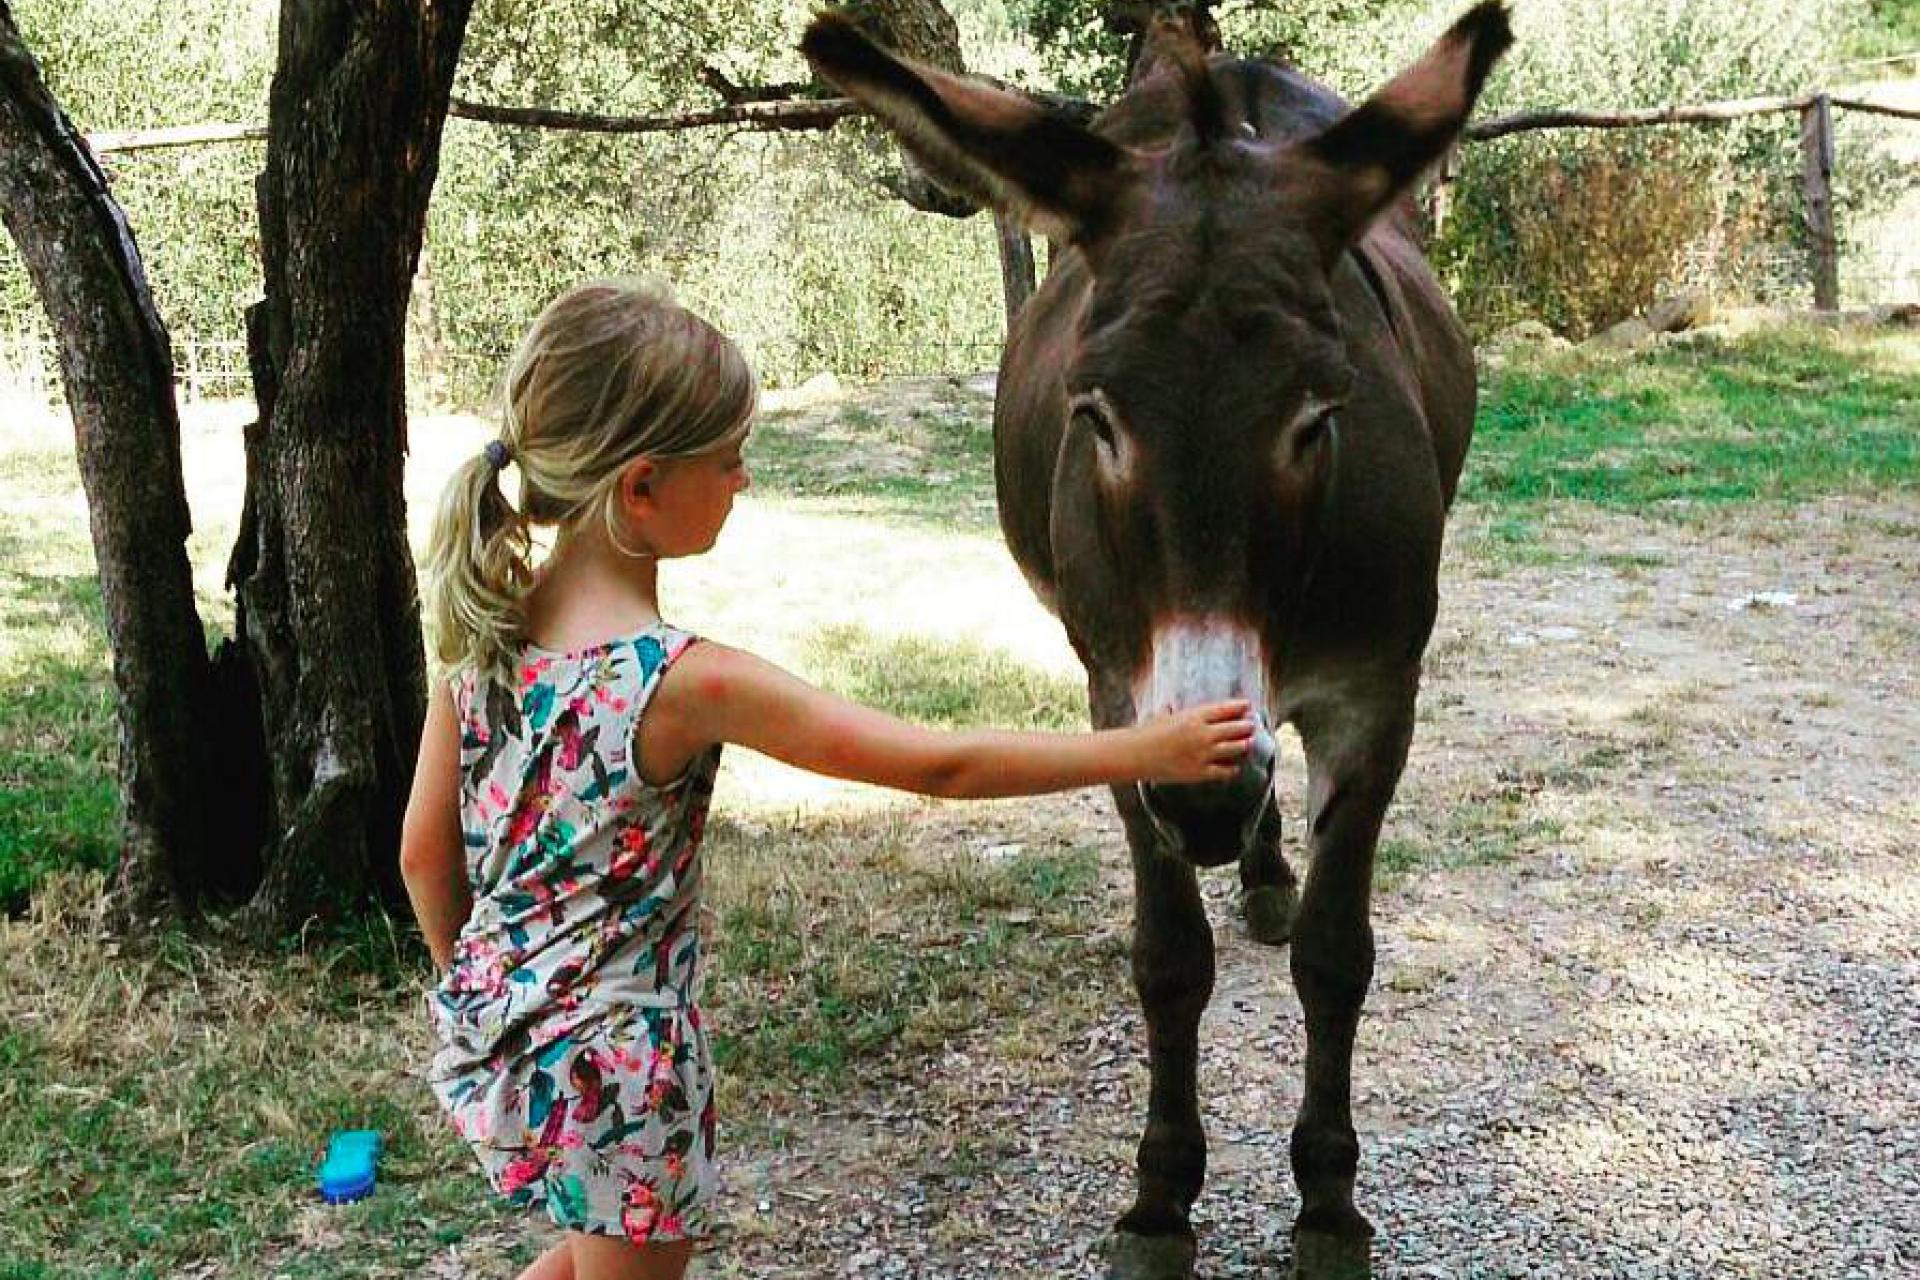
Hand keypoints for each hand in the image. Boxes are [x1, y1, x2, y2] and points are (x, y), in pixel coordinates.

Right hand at [1132, 700, 1257, 783]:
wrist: (1135, 755)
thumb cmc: (1145, 733)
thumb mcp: (1160, 717)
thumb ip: (1169, 711)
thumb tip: (1169, 706)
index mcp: (1194, 716)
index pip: (1225, 709)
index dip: (1239, 707)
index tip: (1248, 706)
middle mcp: (1203, 733)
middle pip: (1235, 728)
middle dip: (1246, 726)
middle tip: (1252, 725)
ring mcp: (1203, 753)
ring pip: (1235, 748)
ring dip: (1244, 745)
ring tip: (1248, 743)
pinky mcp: (1200, 771)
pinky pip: (1225, 771)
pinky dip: (1232, 769)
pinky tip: (1235, 768)